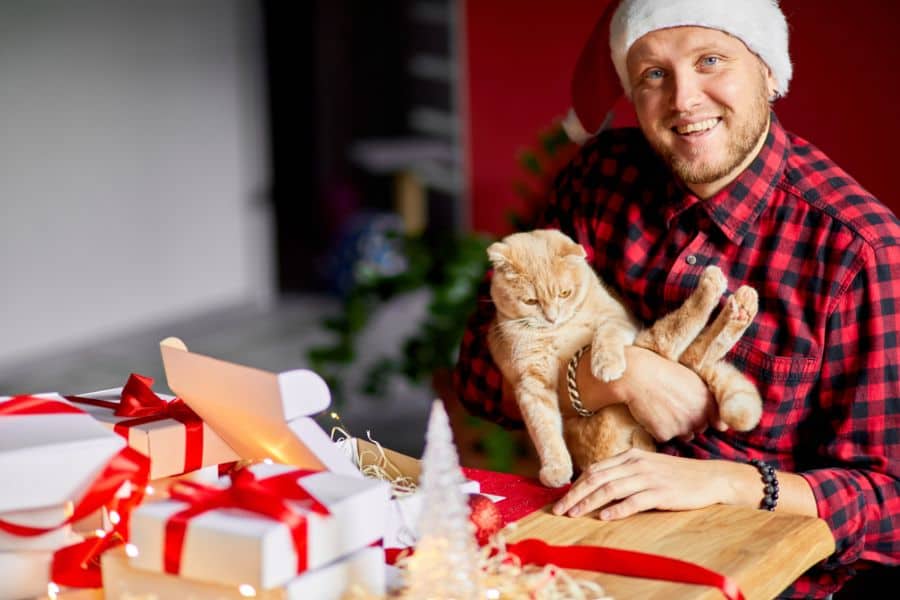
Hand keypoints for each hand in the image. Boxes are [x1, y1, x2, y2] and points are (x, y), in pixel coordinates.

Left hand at [551, 448, 732, 518]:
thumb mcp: (646, 467)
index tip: (562, 499)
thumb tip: (596, 484)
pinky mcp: (662, 493)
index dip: (576, 485)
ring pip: (611, 489)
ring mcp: (649, 477)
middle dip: (575, 495)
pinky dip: (618, 509)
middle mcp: (636, 464)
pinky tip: (605, 517)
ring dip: (589, 503)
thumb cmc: (676, 475)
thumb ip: (623, 473)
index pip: (595, 470)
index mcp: (630, 456)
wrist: (710, 477)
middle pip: (597, 479)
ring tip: (574, 514)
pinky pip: (635, 501)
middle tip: (559, 510)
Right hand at [562, 345, 725, 440]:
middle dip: (690, 422)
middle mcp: (699, 416)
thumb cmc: (662, 371)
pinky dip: (657, 429)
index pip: (719, 424)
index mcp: (708, 401)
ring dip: (675, 428)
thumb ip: (707, 399)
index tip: (697, 413)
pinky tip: (651, 413)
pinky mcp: (664, 434)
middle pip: (699, 429)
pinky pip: (664, 437)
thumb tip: (720, 424)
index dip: (708, 420)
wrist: (636, 374)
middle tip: (673, 406)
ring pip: (683, 435)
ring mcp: (682, 427)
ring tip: (661, 409)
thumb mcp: (692, 379)